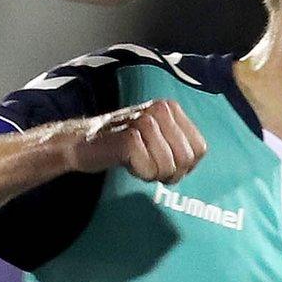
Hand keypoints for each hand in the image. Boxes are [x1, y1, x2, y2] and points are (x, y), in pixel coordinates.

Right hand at [64, 99, 207, 183]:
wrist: (82, 143)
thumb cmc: (125, 144)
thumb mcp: (158, 138)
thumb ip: (181, 145)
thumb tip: (195, 161)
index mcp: (171, 108)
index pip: (199, 149)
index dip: (184, 165)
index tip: (164, 162)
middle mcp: (160, 110)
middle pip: (186, 160)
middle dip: (169, 172)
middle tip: (149, 165)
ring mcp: (144, 121)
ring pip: (169, 167)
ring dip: (152, 174)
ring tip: (136, 161)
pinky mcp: (129, 138)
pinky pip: (150, 170)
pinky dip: (139, 174)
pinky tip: (126, 163)